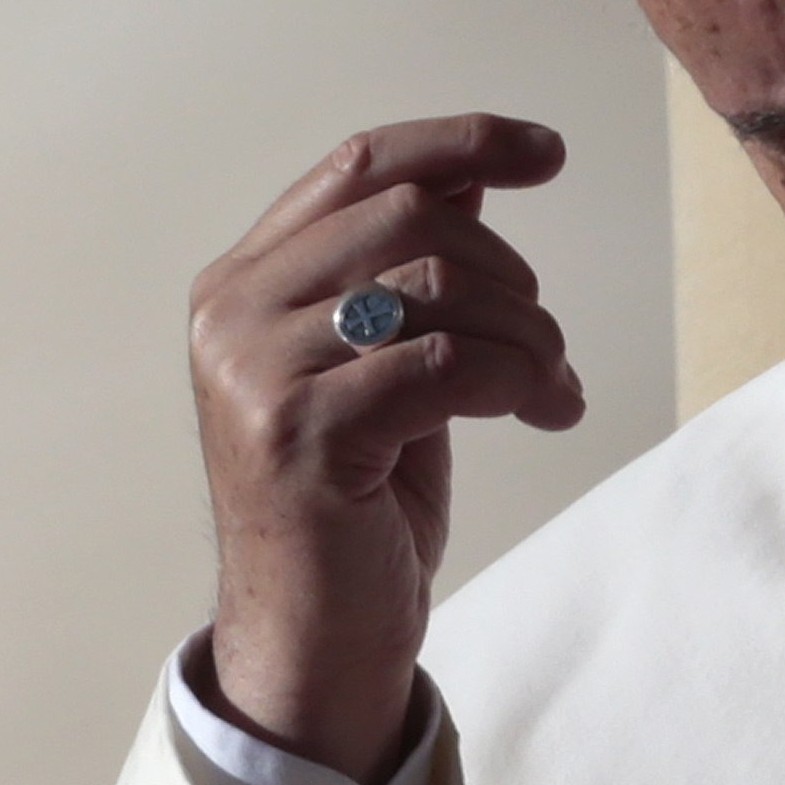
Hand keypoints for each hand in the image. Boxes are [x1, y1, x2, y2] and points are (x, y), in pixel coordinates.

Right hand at [190, 115, 579, 781]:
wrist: (315, 641)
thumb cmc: (356, 509)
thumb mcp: (384, 366)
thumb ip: (406, 274)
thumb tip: (470, 175)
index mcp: (242, 282)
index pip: (359, 164)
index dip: (460, 142)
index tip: (545, 153)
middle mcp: (232, 313)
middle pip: (407, 216)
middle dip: (508, 270)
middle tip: (547, 341)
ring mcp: (256, 374)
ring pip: (433, 286)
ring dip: (525, 332)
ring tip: (552, 387)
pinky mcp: (300, 435)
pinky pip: (444, 364)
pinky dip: (517, 378)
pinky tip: (544, 409)